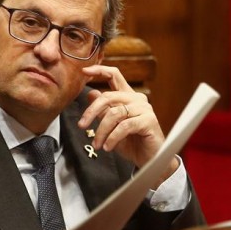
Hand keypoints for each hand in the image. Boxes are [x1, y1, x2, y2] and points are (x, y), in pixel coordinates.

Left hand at [77, 65, 177, 185]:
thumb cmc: (130, 142)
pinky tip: (107, 147)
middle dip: (91, 111)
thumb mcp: (111, 125)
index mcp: (127, 96)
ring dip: (101, 131)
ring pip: (114, 114)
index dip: (99, 70)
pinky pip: (124, 126)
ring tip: (96, 144)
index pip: (114, 75)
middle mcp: (136, 99)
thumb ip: (102, 110)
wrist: (148, 159)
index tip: (84, 70)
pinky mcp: (149, 121)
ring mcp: (144, 109)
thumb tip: (90, 93)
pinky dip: (112, 138)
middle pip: (108, 96)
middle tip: (81, 126)